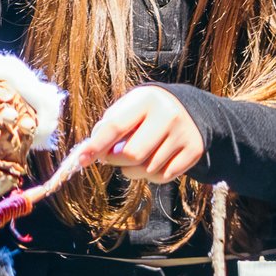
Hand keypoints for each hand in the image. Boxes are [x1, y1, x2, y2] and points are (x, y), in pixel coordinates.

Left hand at [71, 85, 206, 184]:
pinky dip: (150, 175)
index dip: (96, 146)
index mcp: (146, 99)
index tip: (81, 159)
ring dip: (132, 169)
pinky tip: (152, 160)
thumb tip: (92, 151)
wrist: (189, 109)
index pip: (115, 127)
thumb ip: (109, 126)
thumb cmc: (147, 111)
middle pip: (132, 154)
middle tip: (111, 156)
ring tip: (135, 156)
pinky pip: (163, 176)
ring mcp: (183, 133)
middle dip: (115, 160)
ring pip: (147, 169)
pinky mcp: (194, 150)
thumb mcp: (129, 108)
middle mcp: (168, 115)